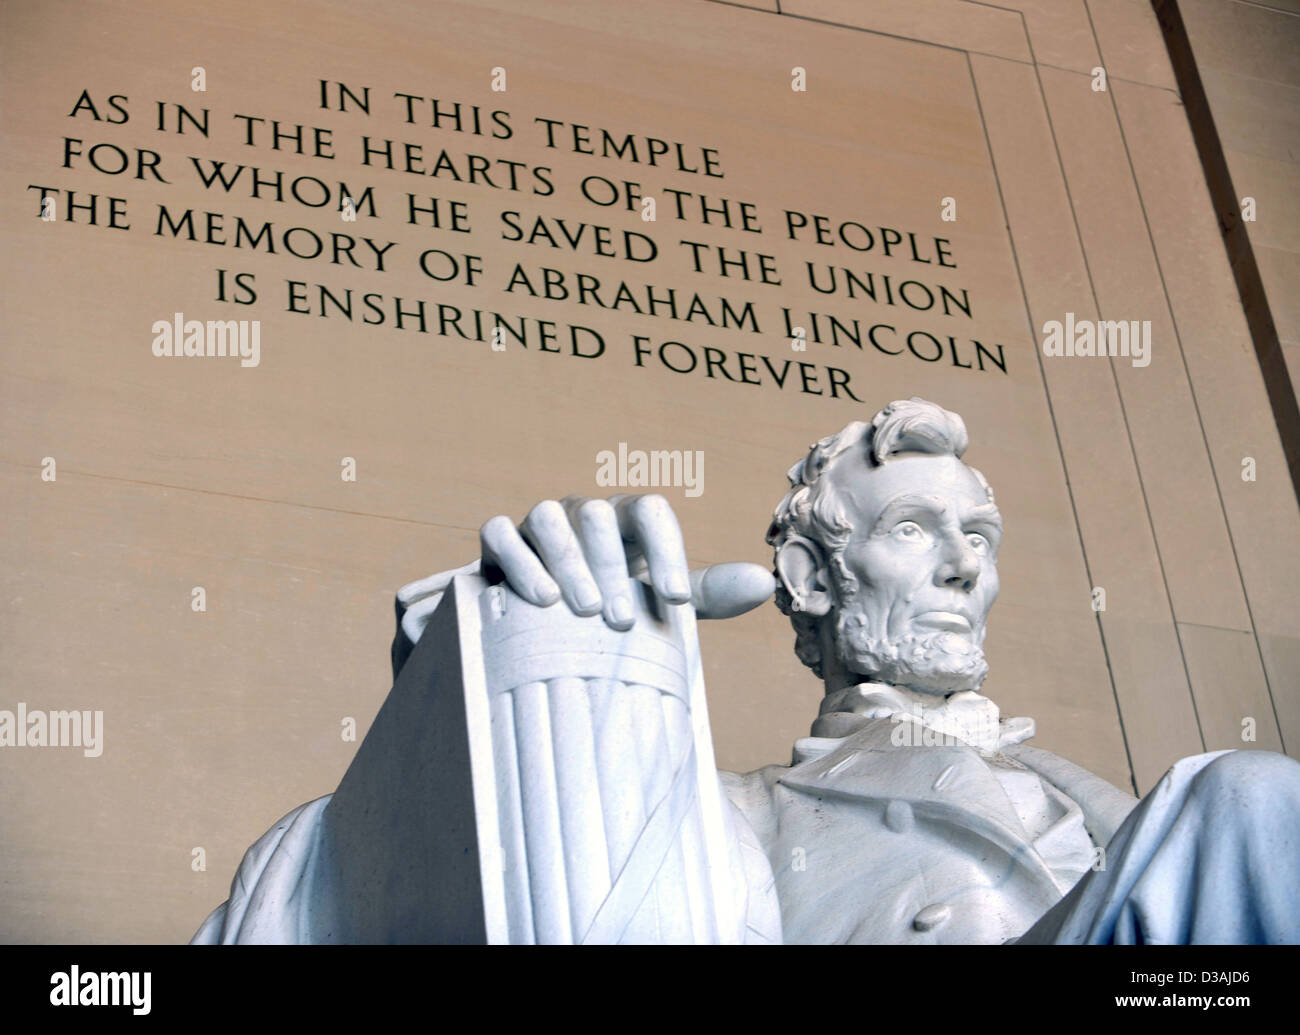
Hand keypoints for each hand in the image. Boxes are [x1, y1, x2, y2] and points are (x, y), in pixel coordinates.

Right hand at [396, 494, 773, 646]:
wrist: (537, 625)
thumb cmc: (609, 607)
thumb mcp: (656, 601)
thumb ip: (705, 592)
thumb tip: (764, 582)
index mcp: (624, 522)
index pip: (650, 510)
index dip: (667, 548)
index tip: (676, 600)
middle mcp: (581, 515)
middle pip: (597, 514)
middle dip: (612, 567)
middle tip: (620, 622)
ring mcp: (536, 524)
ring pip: (549, 517)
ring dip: (567, 561)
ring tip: (583, 611)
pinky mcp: (497, 542)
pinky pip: (499, 532)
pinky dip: (518, 560)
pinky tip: (538, 597)